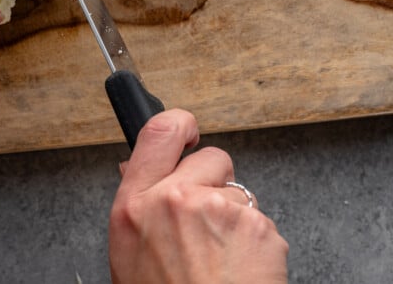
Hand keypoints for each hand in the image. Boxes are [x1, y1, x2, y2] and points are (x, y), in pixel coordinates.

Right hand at [108, 109, 288, 283]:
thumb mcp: (130, 256)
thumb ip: (140, 209)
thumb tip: (139, 170)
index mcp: (134, 206)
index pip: (158, 132)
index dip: (179, 123)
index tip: (188, 127)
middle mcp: (174, 199)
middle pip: (211, 157)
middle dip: (216, 182)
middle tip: (209, 225)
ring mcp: (218, 210)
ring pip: (239, 194)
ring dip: (237, 221)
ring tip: (223, 263)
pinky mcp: (255, 226)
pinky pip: (262, 222)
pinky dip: (258, 245)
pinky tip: (241, 271)